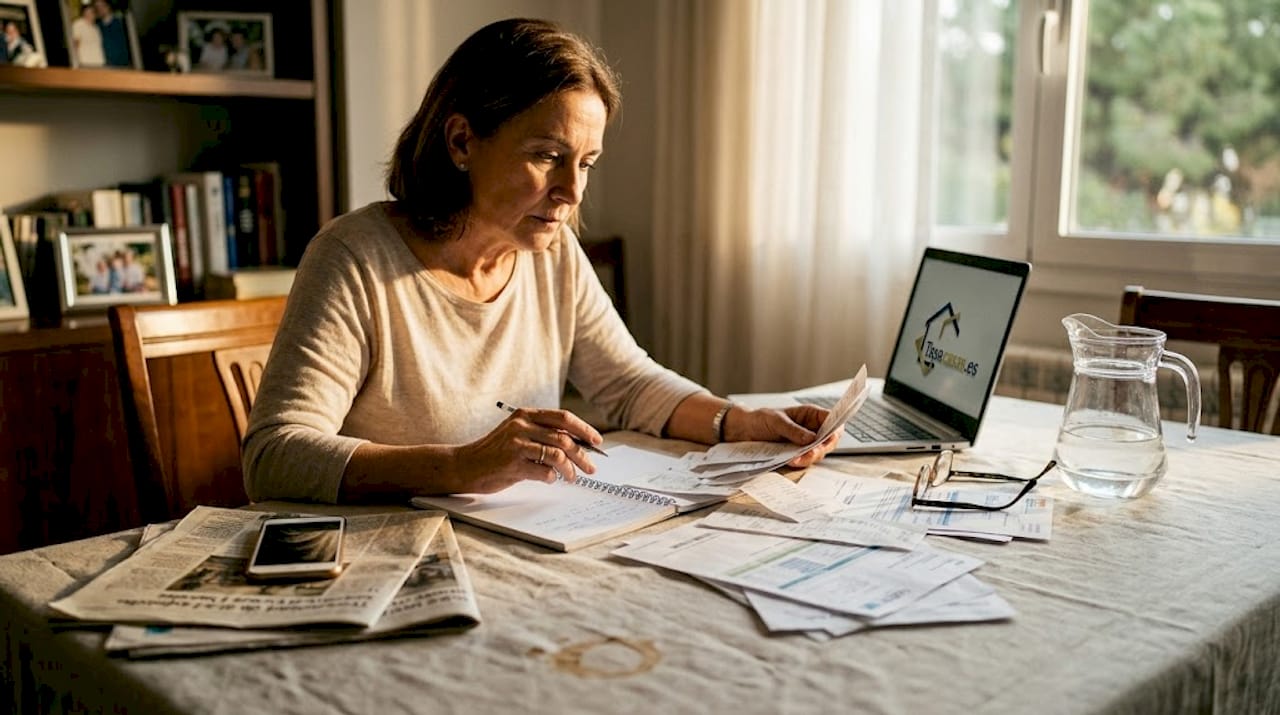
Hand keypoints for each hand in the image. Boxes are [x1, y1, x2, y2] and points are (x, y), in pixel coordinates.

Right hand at [449, 407, 603, 492]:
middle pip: (565, 438)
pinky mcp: (512, 464)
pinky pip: (544, 472)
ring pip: (558, 455)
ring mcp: (516, 445)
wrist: (465, 465)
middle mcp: (522, 426)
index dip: (584, 429)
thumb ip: (543, 434)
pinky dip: (553, 478)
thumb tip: (578, 445)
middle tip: (590, 468)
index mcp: (525, 415)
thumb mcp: (518, 434)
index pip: (563, 418)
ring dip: (570, 469)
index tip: (596, 441)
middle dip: (583, 455)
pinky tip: (550, 480)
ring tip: (572, 477)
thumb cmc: (496, 452)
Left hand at [723, 404, 838, 467]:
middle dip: (822, 447)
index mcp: (810, 415)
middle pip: (829, 440)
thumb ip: (794, 430)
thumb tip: (811, 438)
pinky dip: (801, 462)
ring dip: (810, 457)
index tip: (830, 437)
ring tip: (796, 459)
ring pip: (818, 452)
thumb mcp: (776, 421)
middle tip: (811, 452)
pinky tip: (792, 461)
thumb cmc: (760, 419)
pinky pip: (806, 460)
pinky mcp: (797, 454)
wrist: (743, 431)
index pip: (832, 420)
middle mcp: (811, 429)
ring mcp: (805, 443)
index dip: (835, 428)